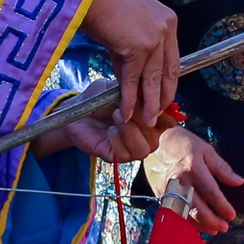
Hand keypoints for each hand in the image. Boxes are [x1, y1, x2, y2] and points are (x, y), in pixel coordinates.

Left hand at [30, 82, 165, 162]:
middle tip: (126, 108)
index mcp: (149, 118)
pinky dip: (118, 141)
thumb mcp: (117, 87)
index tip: (153, 104)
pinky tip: (110, 131)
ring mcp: (130, 148)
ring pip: (144, 149)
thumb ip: (133, 90)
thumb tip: (150, 92)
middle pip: (157, 137)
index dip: (163, 114)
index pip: (168, 121)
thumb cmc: (98, 98)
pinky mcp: (114, 156)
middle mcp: (144, 136)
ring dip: (131, 132)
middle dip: (143, 121)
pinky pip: (125, 155)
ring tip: (117, 117)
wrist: (75, 111)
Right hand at [79, 0, 178, 129]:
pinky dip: (129, 98)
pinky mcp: (140, 47)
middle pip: (168, 71)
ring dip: (149, 104)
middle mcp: (166, 28)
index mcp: (167, 20)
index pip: (172, 59)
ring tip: (145, 121)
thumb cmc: (98, 2)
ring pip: (153, 79)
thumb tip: (130, 78)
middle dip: (161, 96)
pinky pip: (134, 79)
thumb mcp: (123, 26)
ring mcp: (155, 37)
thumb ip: (131, 50)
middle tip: (155, 115)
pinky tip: (127, 111)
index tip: (160, 97)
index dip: (166, 81)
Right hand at [142, 126, 242, 234]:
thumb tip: (239, 182)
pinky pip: (174, 211)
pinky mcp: (159, 193)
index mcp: (194, 169)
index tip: (231, 215)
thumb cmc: (181, 142)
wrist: (152, 139)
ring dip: (200, 225)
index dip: (222, 207)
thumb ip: (222, 168)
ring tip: (213, 229)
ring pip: (185, 214)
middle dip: (213, 221)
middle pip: (198, 209)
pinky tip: (195, 224)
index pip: (212, 194)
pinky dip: (185, 220)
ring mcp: (168, 189)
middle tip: (224, 227)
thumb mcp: (205, 149)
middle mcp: (181, 181)